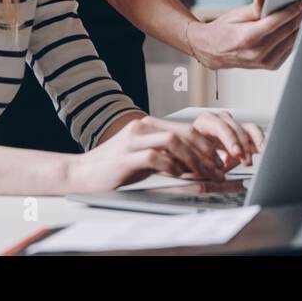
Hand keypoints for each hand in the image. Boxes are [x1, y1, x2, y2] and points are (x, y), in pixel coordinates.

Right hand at [67, 115, 250, 190]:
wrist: (82, 173)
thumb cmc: (115, 167)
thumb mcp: (145, 156)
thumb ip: (167, 155)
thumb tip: (195, 163)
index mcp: (149, 125)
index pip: (186, 128)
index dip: (206, 144)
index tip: (219, 160)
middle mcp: (142, 127)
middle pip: (184, 132)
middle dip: (206, 152)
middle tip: (218, 169)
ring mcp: (133, 141)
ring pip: (174, 141)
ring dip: (193, 159)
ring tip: (203, 174)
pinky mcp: (126, 157)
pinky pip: (156, 157)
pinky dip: (172, 166)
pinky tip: (178, 175)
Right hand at [186, 0, 301, 70]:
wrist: (211, 51)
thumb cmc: (222, 30)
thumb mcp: (234, 14)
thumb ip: (252, 8)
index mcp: (248, 37)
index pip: (276, 22)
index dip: (291, 10)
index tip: (301, 2)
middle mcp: (257, 52)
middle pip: (286, 31)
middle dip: (299, 16)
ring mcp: (263, 61)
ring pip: (290, 42)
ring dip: (300, 28)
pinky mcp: (269, 66)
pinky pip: (288, 51)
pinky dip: (294, 39)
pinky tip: (297, 28)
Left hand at [190, 110, 265, 169]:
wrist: (193, 158)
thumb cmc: (191, 157)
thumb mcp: (193, 161)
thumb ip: (203, 164)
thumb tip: (212, 170)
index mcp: (204, 124)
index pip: (219, 126)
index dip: (230, 139)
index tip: (237, 153)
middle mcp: (219, 121)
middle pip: (235, 127)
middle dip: (242, 144)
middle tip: (246, 160)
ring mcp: (232, 127)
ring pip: (247, 128)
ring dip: (254, 142)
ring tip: (258, 154)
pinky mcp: (243, 135)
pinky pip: (255, 133)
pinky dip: (261, 140)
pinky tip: (264, 149)